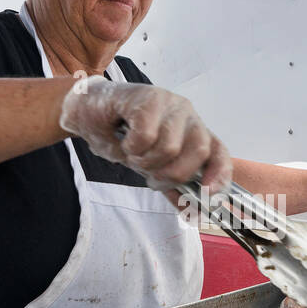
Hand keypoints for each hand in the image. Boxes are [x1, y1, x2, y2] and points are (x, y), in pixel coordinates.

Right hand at [59, 76, 232, 192]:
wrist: (86, 113)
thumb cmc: (119, 136)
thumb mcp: (148, 167)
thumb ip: (170, 186)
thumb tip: (190, 210)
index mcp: (193, 132)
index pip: (220, 153)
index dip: (220, 175)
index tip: (209, 195)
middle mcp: (188, 116)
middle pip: (198, 152)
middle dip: (170, 173)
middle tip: (146, 171)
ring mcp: (171, 104)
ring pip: (170, 147)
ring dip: (144, 160)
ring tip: (132, 152)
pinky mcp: (149, 97)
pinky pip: (147, 137)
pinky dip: (131, 147)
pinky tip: (125, 139)